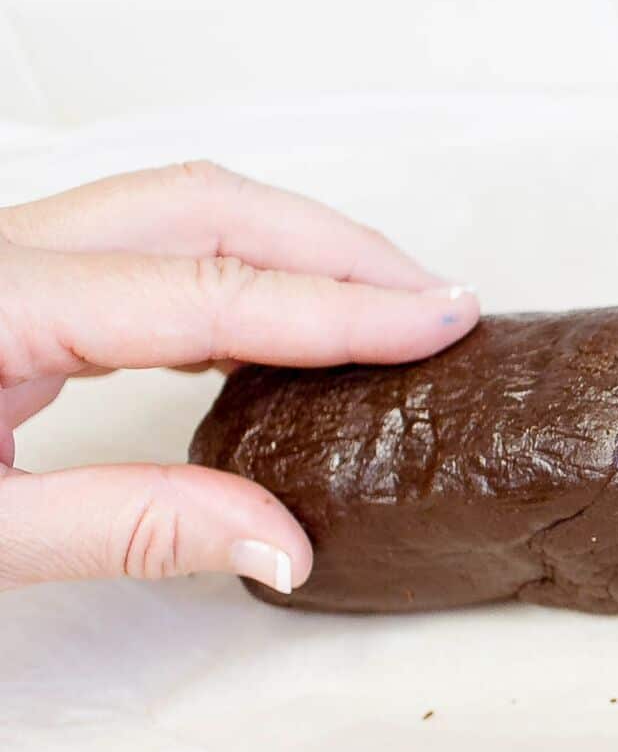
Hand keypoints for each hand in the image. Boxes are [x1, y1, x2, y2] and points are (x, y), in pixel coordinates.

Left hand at [0, 160, 479, 594]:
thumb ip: (130, 529)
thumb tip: (282, 542)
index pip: (210, 286)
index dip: (342, 307)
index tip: (440, 320)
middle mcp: (8, 251)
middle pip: (209, 208)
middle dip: (340, 249)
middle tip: (440, 302)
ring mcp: (12, 256)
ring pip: (181, 211)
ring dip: (298, 250)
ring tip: (388, 306)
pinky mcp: (15, 281)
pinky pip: (148, 245)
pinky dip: (242, 271)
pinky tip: (290, 322)